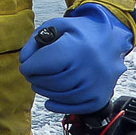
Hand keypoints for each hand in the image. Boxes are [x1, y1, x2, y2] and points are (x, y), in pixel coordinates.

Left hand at [19, 3, 133, 113]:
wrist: (111, 39)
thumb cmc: (79, 32)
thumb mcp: (56, 26)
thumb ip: (36, 41)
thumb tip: (24, 60)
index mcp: (78, 48)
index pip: (47, 63)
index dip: (30, 66)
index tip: (25, 66)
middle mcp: (91, 68)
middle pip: (53, 81)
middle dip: (36, 79)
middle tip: (31, 74)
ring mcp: (97, 85)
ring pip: (62, 95)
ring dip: (45, 91)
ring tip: (39, 83)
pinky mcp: (100, 97)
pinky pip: (76, 107)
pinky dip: (59, 105)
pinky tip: (49, 100)